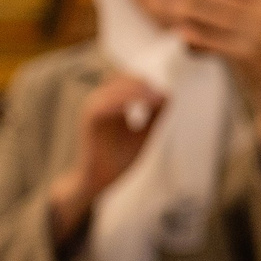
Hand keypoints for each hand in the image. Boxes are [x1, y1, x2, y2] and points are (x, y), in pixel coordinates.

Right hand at [49, 73, 164, 240]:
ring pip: (113, 89)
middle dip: (143, 84)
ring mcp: (93, 109)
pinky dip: (124, 102)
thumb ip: (155, 116)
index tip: (166, 94)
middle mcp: (100, 103)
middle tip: (163, 95)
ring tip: (156, 100)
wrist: (101, 180)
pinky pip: (105, 104)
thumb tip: (170, 96)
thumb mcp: (143, 134)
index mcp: (112, 104)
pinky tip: (143, 105)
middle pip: (121, 80)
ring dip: (136, 91)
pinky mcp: (90, 120)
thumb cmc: (119, 159)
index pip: (128, 81)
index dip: (147, 84)